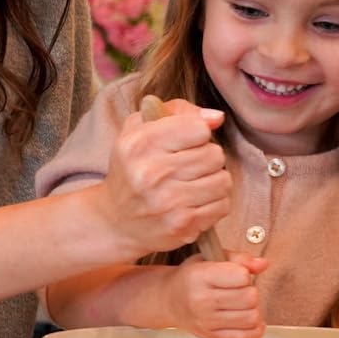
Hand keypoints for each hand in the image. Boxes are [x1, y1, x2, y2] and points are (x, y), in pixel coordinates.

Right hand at [88, 99, 231, 257]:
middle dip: (207, 158)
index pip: (198, 128)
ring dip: (214, 181)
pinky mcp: (182, 225)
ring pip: (223, 180)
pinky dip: (214, 203)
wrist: (115, 221)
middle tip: (190, 166)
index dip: (197, 133)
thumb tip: (216, 118)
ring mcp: (167, 202)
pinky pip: (222, 205)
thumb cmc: (133, 170)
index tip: (185, 142)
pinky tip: (195, 203)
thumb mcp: (139, 131)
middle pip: (214, 154)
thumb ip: (177, 112)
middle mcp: (151, 173)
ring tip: (194, 184)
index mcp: (139, 145)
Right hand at [165, 252, 270, 337]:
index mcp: (199, 276)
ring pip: (252, 318)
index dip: (244, 274)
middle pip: (250, 298)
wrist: (169, 300)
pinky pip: (246, 337)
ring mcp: (205, 321)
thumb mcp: (210, 259)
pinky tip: (247, 320)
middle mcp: (200, 301)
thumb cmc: (191, 278)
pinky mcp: (211, 337)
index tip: (236, 274)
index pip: (242, 276)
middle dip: (250, 292)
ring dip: (253, 310)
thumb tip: (263, 264)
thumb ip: (239, 259)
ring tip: (242, 304)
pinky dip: (255, 329)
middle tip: (239, 290)